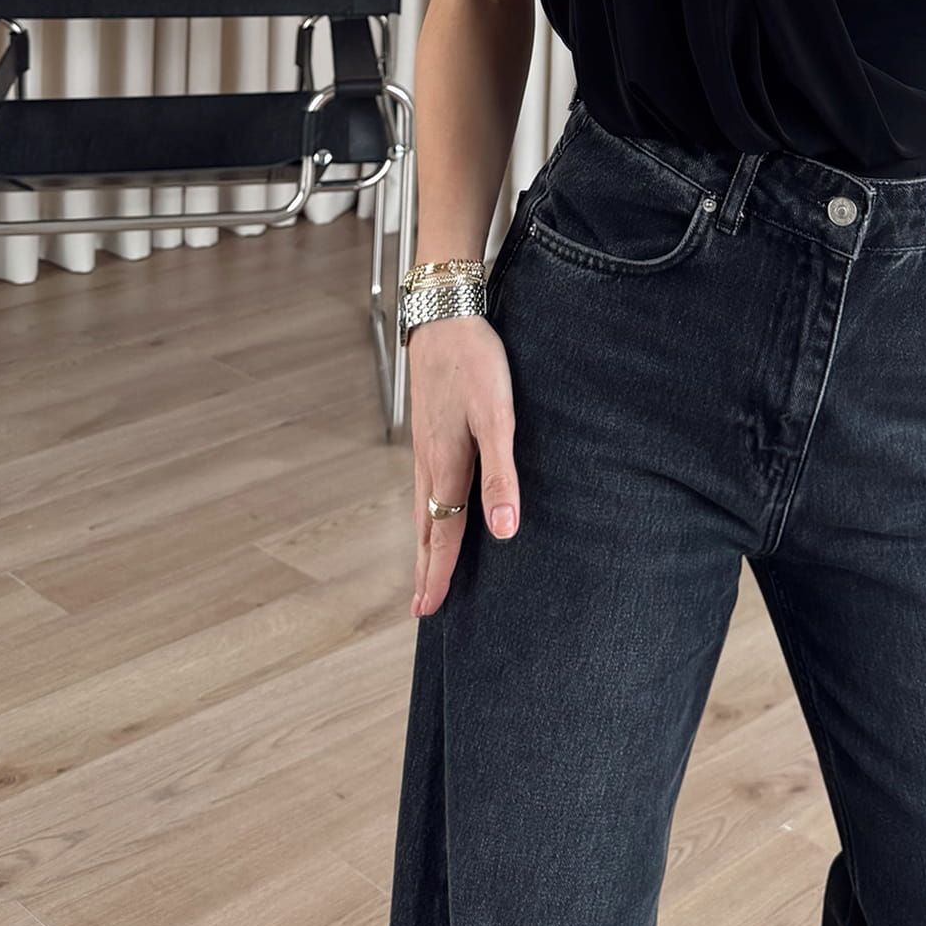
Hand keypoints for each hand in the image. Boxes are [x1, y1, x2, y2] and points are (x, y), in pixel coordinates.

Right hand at [407, 314, 523, 618]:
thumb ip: (501, 475)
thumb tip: (505, 530)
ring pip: (422, 507)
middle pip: (426, 528)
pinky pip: (424, 485)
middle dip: (425, 569)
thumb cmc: (474, 363)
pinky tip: (433, 507)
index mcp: (446, 467)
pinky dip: (426, 511)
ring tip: (425, 567)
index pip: (443, 535)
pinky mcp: (428, 429)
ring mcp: (425, 446)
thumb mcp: (497, 418)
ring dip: (424, 542)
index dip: (439, 575)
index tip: (430, 609)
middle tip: (420, 608)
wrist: (445, 316)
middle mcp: (429, 463)